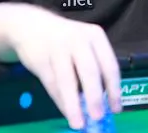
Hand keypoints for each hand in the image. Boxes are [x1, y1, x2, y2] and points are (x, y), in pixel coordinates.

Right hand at [6, 5, 121, 128]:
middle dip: (94, 96)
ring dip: (73, 105)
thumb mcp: (84, 46)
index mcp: (95, 36)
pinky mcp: (40, 59)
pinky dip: (60, 101)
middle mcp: (78, 40)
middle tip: (98, 117)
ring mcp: (57, 48)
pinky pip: (52, 84)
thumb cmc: (65, 40)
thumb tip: (103, 103)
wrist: (31, 25)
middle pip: (89, 71)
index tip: (116, 109)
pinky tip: (66, 112)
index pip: (109, 65)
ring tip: (78, 123)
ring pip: (67, 80)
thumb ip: (94, 69)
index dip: (114, 89)